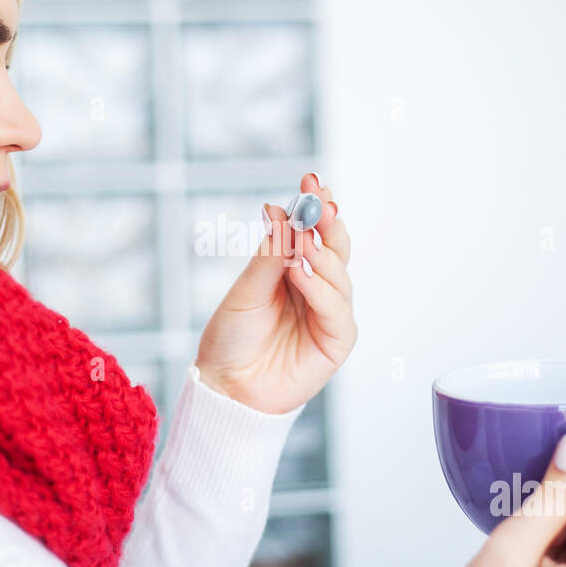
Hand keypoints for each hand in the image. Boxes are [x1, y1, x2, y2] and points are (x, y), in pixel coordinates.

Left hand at [194, 172, 355, 414]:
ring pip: (340, 275)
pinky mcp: (336, 341)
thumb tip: (280, 212)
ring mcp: (329, 314)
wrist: (226, 387)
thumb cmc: (232, 339)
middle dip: (328, 222)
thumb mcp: (246, 290)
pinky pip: (336, 310)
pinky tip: (302, 274)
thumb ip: (271, 255)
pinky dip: (321, 290)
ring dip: (323, 255)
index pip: (314, 232)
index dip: (316, 206)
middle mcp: (317, 288)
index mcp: (295, 270)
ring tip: (304, 242)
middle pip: (336, 248)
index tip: (312, 179)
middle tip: (319, 200)